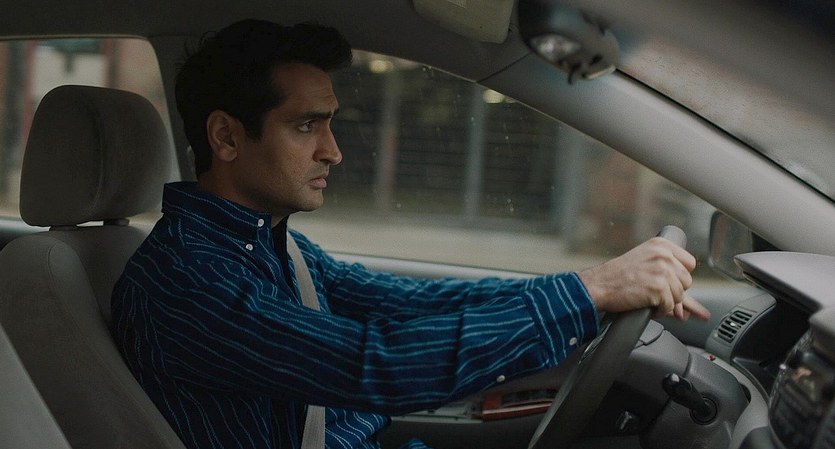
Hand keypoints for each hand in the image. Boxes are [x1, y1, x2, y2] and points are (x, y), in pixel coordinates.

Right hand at [578, 237, 710, 320]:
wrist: (598, 285)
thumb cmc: (616, 276)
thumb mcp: (644, 264)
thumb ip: (668, 277)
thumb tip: (688, 310)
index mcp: (661, 245)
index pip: (689, 263)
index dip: (679, 276)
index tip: (666, 281)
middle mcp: (664, 255)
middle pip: (686, 281)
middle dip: (673, 291)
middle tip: (654, 293)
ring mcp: (662, 271)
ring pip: (680, 295)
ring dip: (665, 302)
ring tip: (648, 299)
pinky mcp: (659, 288)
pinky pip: (670, 306)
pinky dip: (660, 311)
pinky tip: (648, 306)